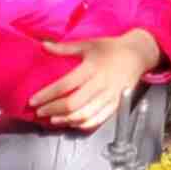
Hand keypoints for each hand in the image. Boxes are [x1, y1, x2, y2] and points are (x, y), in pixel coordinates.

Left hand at [34, 30, 154, 131]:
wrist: (138, 55)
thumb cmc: (111, 48)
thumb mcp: (88, 44)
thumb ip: (64, 48)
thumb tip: (43, 46)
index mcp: (92, 68)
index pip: (65, 85)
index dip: (47, 95)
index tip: (33, 100)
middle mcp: (101, 84)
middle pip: (73, 104)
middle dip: (53, 110)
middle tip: (39, 112)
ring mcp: (110, 96)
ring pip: (84, 115)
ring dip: (65, 120)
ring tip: (52, 119)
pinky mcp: (116, 104)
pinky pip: (98, 120)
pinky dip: (83, 124)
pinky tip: (71, 123)